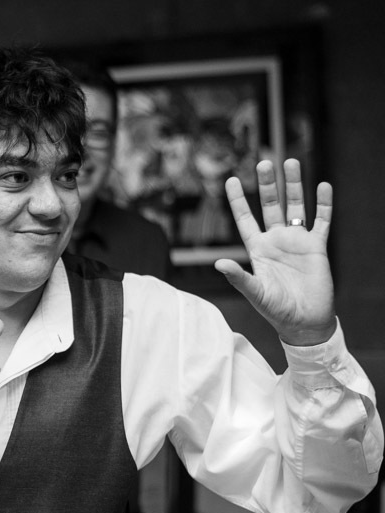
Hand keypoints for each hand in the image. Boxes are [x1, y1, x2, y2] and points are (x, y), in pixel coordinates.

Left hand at [217, 158, 335, 345]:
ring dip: (293, 186)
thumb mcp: (255, 293)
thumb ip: (238, 278)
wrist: (304, 321)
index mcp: (257, 249)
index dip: (237, 200)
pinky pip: (322, 220)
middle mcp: (276, 240)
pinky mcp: (317, 246)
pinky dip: (323, 204)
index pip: (245, 219)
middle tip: (264, 162)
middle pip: (270, 206)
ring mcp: (297, 241)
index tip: (230, 179)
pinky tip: (322, 186)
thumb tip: (218, 265)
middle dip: (267, 185)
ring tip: (291, 162)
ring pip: (295, 206)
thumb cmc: (276, 310)